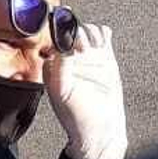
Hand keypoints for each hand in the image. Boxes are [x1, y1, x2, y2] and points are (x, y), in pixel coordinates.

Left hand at [46, 20, 126, 158]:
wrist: (102, 128)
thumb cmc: (78, 115)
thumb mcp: (62, 90)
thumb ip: (61, 66)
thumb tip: (64, 45)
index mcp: (53, 64)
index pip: (55, 38)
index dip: (63, 35)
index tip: (71, 43)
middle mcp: (69, 57)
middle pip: (73, 30)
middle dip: (79, 34)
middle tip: (85, 49)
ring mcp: (88, 56)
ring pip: (88, 30)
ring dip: (92, 34)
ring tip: (95, 49)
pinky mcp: (104, 57)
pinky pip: (103, 35)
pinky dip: (104, 34)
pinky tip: (104, 44)